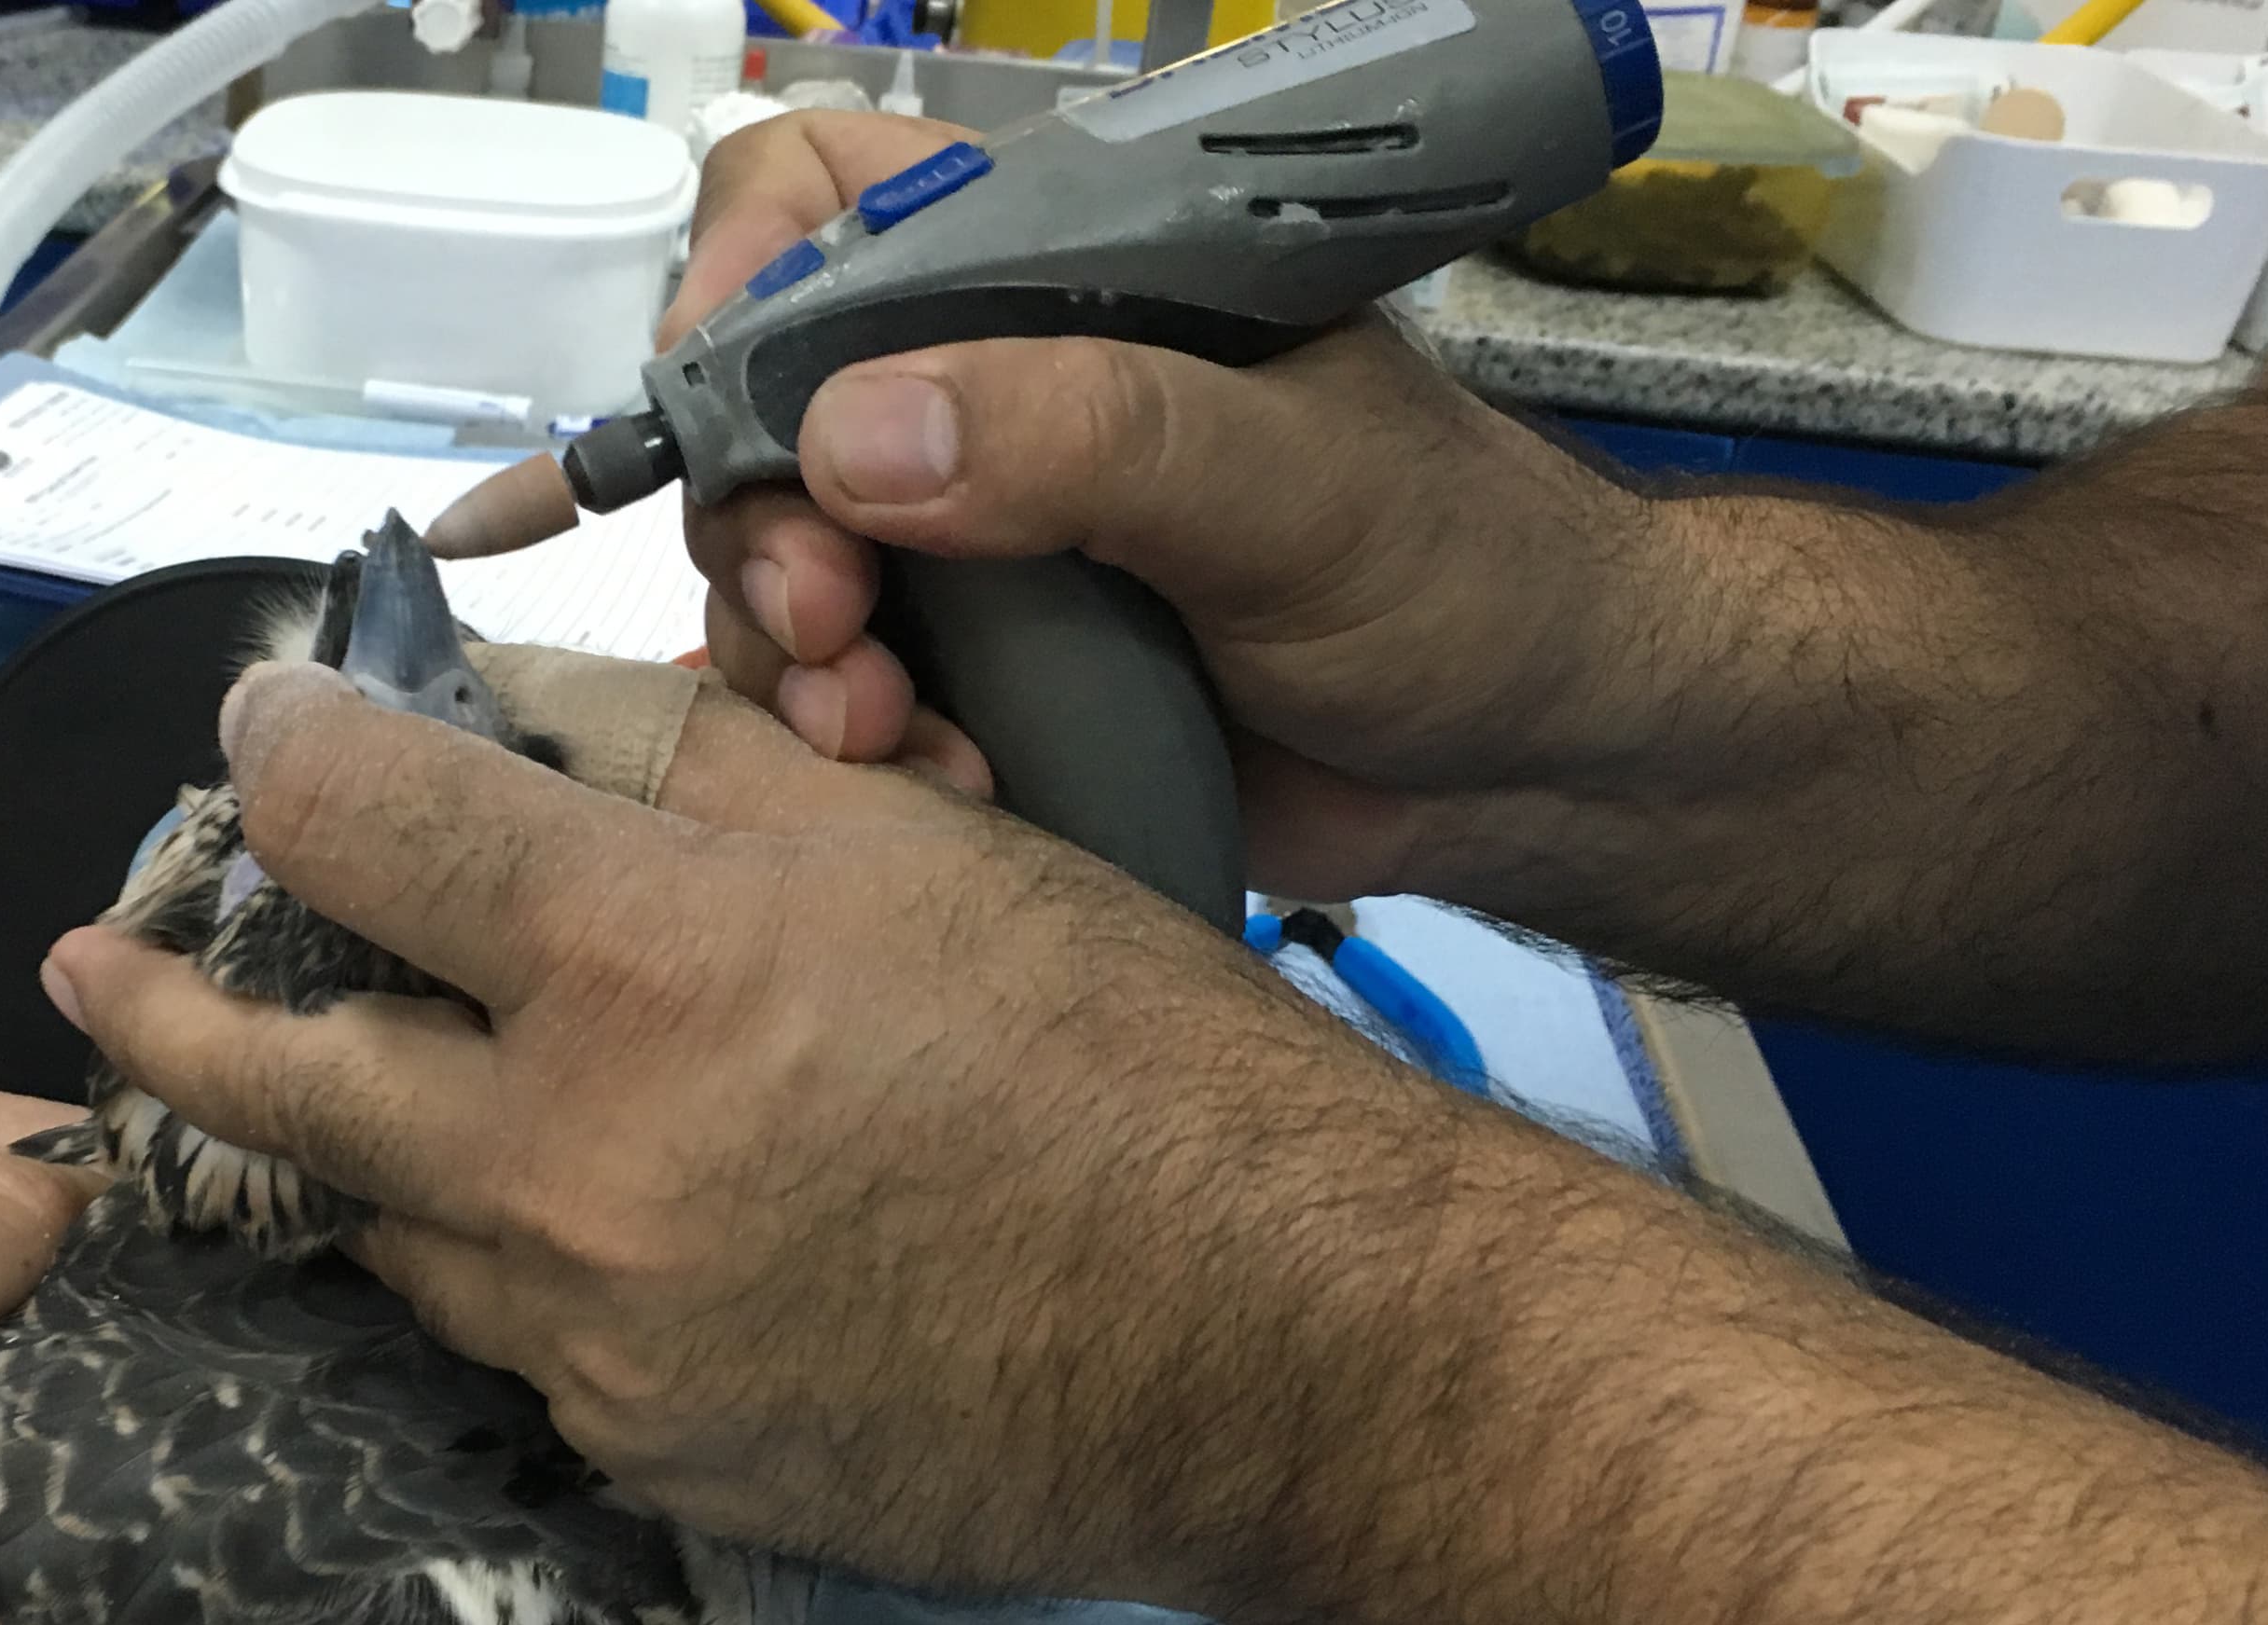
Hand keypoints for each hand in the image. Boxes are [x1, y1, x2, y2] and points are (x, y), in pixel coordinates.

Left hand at [43, 664, 1486, 1600]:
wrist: (1268, 1346)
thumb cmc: (1122, 1052)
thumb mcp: (905, 837)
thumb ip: (667, 752)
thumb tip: (490, 701)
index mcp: (643, 961)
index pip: (353, 813)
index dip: (279, 742)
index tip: (259, 726)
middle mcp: (571, 1163)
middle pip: (271, 1076)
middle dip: (161, 1002)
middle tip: (95, 967)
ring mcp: (589, 1337)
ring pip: (385, 1220)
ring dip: (359, 1144)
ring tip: (351, 1087)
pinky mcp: (636, 1456)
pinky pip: (509, 1339)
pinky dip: (509, 1262)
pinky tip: (582, 1223)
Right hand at [671, 112, 1674, 900]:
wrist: (1532, 764)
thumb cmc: (1459, 575)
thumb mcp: (1289, 481)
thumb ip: (1088, 438)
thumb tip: (854, 436)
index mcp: (1053, 279)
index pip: (821, 199)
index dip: (743, 274)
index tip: (735, 402)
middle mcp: (986, 395)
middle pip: (760, 416)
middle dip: (764, 528)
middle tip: (831, 629)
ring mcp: (972, 543)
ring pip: (780, 569)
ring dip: (798, 659)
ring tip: (885, 734)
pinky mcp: (983, 678)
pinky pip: (841, 694)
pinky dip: (853, 747)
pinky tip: (931, 783)